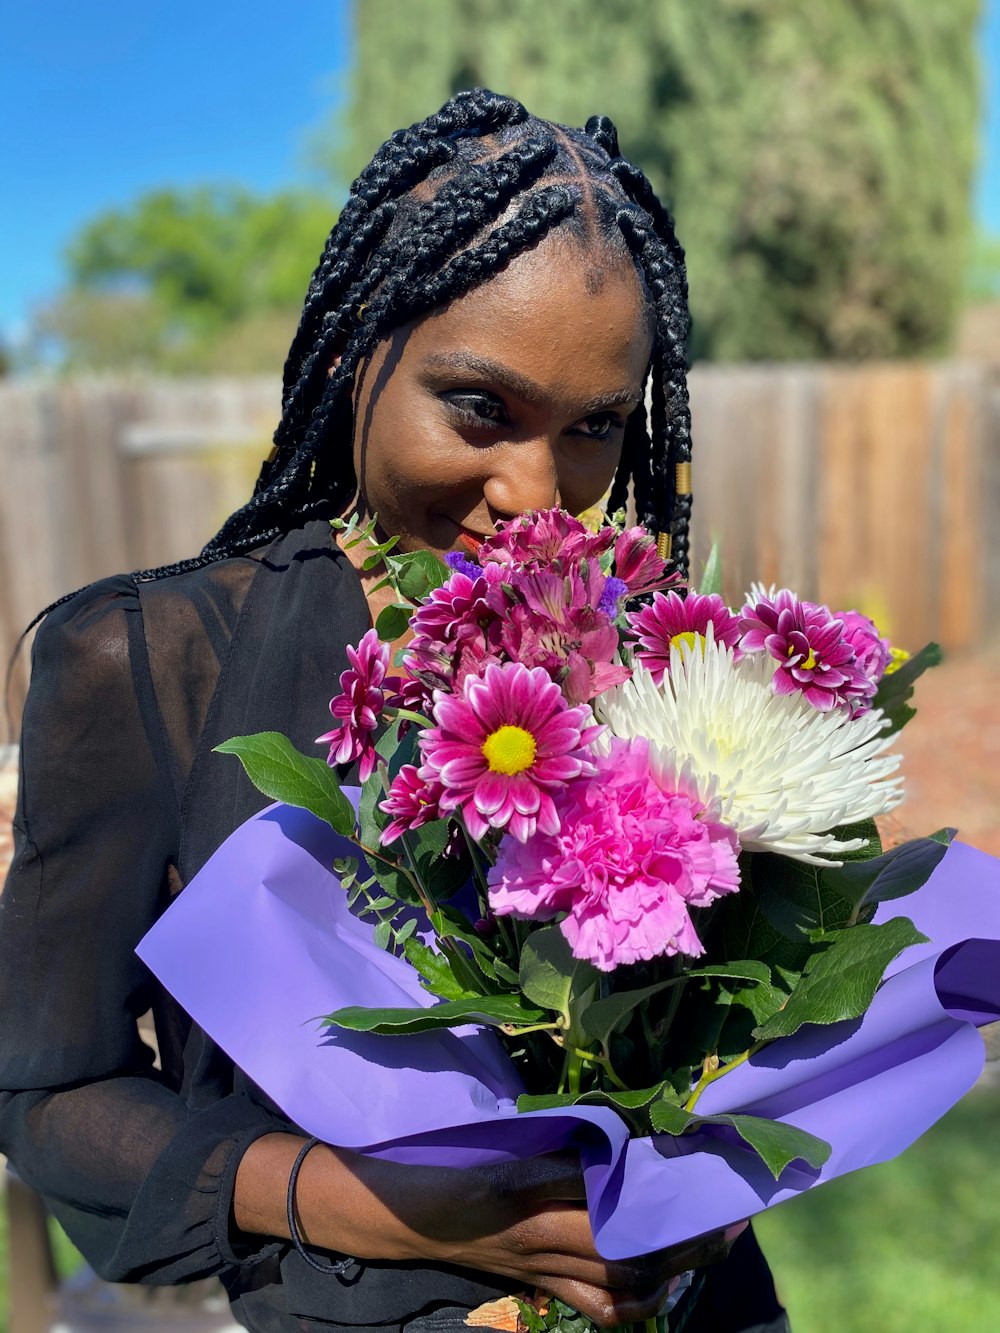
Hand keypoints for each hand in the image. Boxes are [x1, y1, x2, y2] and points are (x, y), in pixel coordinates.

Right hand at [325, 1150, 744, 1326]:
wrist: (392, 1214)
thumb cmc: (440, 1163)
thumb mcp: (495, 1143)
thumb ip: (552, 1140)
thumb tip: (617, 1128)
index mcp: (523, 1184)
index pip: (603, 1180)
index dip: (654, 1172)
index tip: (699, 1154)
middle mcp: (536, 1231)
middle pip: (625, 1239)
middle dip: (684, 1231)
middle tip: (729, 1211)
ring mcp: (537, 1264)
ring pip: (618, 1279)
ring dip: (671, 1268)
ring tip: (708, 1245)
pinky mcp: (535, 1284)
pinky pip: (596, 1306)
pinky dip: (636, 1299)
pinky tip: (659, 1278)